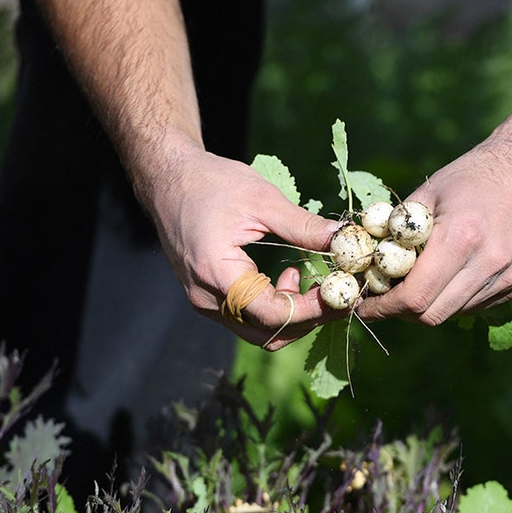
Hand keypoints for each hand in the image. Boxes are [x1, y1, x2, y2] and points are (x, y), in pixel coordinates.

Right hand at [147, 139, 341, 349]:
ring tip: (309, 280)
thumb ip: (302, 226)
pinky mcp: (209, 297)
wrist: (168, 179)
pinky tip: (288, 276)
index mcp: (216, 273)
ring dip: (291, 314)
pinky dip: (274, 308)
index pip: (271, 313)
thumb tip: (342, 240)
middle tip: (337, 294)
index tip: (340, 293)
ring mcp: (205, 301)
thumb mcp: (261, 199)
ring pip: (258, 331)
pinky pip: (247, 318)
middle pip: (266, 333)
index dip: (311, 309)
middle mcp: (207, 297)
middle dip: (307, 318)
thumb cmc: (210, 183)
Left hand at [355, 135, 511, 324]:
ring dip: (431, 305)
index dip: (384, 308)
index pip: (415, 297)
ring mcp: (510, 277)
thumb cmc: (475, 175)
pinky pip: (479, 305)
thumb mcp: (430, 191)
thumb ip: (397, 229)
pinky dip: (457, 298)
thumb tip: (367, 262)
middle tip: (387, 300)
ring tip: (419, 283)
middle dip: (402, 313)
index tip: (365, 307)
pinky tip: (452, 275)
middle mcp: (489, 263)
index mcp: (461, 238)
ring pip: (456, 313)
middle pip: (433, 315)